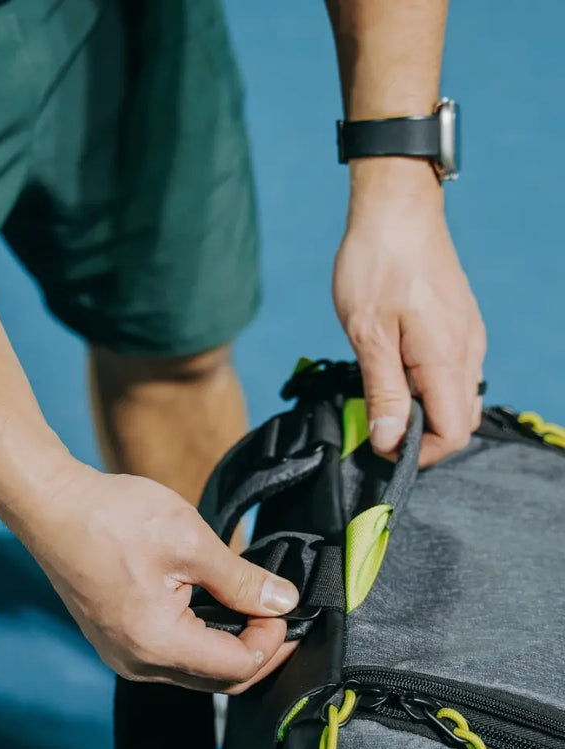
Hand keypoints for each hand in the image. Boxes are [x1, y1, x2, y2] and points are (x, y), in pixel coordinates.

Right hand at [24, 465, 299, 692]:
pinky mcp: (116, 641)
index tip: (286, 608)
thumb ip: (241, 580)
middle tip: (281, 615)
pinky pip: (172, 657)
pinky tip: (218, 612)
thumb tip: (283, 602)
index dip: (272, 642)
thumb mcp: (190, 542)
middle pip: (219, 681)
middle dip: (258, 652)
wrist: (52, 505)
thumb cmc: (113, 517)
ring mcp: (122, 655)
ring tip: (255, 611)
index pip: (237, 668)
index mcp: (157, 643)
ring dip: (231, 648)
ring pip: (196, 672)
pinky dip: (203, 641)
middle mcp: (137, 663)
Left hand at [333, 158, 485, 466]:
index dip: (419, 452)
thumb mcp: (368, 335)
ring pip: (458, 398)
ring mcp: (468, 338)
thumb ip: (383, 393)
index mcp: (447, 360)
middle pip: (461, 422)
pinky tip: (396, 367)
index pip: (454, 433)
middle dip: (422, 436)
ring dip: (424, 410)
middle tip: (378, 421)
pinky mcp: (460, 325)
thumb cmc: (377, 265)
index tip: (382, 445)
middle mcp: (468, 352)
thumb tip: (390, 442)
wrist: (396, 208)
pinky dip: (428, 386)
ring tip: (384, 391)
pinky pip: (454, 374)